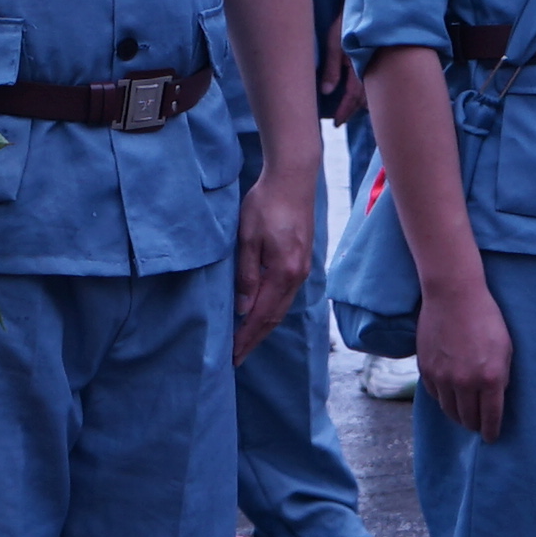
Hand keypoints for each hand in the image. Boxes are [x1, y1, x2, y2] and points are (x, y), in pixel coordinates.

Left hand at [231, 156, 313, 350]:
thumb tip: (243, 309)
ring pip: (281, 307)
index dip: (247, 337)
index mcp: (283, 273)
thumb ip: (246, 275)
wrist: (293, 179)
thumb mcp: (247, 239)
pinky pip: (285, 294)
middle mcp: (297, 275)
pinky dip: (272, 309)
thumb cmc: (266, 204)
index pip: (262, 315)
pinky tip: (261, 311)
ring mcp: (302, 268)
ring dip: (264, 326)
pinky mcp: (301, 260)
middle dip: (255, 338)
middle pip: (274, 316)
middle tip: (237, 357)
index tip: (233, 355)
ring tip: (247, 339)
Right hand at [414, 266, 514, 438]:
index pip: (490, 418)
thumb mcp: (505, 348)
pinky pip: (435, 395)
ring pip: (449, 410)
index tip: (491, 438)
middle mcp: (465, 382)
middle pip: (467, 419)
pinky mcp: (426, 369)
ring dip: (457, 415)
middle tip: (477, 425)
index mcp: (490, 378)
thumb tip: (495, 398)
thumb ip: (502, 376)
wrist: (453, 295)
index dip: (491, 432)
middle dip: (474, 425)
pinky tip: (449, 393)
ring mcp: (443, 377)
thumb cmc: (486, 317)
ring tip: (462, 413)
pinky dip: (443, 398)